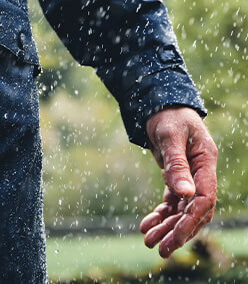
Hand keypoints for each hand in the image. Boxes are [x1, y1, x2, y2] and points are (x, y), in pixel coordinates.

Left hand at [139, 107, 216, 257]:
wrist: (159, 104)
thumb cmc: (167, 115)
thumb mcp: (169, 136)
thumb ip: (177, 164)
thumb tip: (185, 195)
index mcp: (205, 162)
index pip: (205, 200)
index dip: (191, 220)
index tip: (174, 236)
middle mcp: (200, 172)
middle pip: (194, 210)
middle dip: (177, 231)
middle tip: (158, 248)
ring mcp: (189, 176)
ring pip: (181, 209)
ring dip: (166, 226)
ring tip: (147, 240)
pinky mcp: (176, 176)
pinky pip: (171, 201)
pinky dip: (161, 213)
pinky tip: (147, 224)